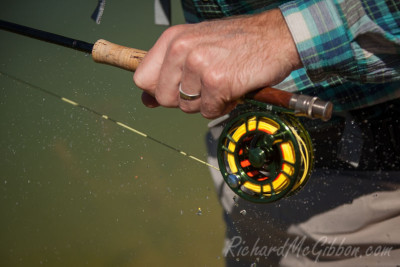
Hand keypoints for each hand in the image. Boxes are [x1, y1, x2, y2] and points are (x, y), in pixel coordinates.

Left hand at [133, 9, 301, 118]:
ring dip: (207, 102)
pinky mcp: (217, 81)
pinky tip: (234, 87)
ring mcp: (198, 65)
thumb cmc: (238, 43)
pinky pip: (209, 111)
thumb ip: (170, 71)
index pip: (142, 78)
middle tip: (206, 85)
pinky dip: (223, 106)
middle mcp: (181, 49)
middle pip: (163, 98)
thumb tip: (146, 100)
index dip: (157, 90)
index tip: (174, 90)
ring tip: (224, 81)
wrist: (276, 37)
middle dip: (185, 99)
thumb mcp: (197, 46)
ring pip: (187, 107)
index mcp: (172, 39)